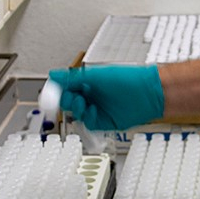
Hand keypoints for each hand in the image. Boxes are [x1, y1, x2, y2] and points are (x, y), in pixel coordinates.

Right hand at [48, 65, 163, 130]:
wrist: (149, 94)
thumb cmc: (129, 80)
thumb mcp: (96, 75)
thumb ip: (73, 77)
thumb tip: (54, 74)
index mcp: (88, 82)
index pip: (65, 87)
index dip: (57, 90)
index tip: (50, 93)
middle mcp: (92, 95)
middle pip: (68, 101)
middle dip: (65, 100)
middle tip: (67, 98)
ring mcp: (97, 109)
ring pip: (77, 113)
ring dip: (76, 109)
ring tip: (81, 103)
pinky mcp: (104, 122)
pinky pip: (88, 123)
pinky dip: (87, 118)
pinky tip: (92, 111)